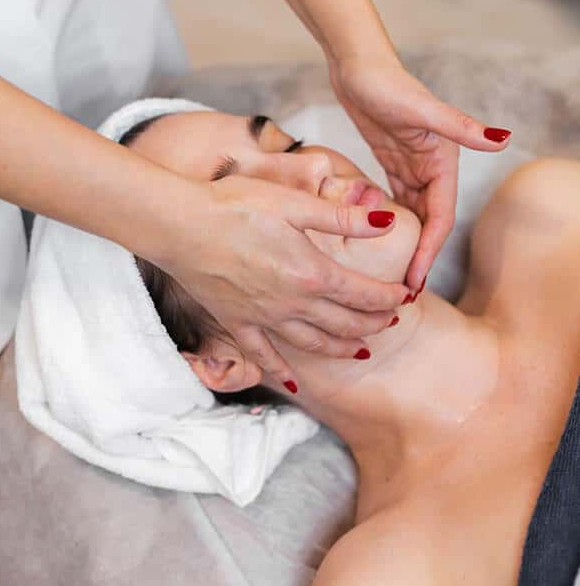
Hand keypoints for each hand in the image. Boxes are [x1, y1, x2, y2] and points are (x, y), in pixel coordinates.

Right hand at [161, 174, 408, 388]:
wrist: (180, 224)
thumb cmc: (235, 205)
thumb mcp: (294, 202)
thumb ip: (343, 217)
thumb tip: (388, 221)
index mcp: (312, 272)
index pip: (364, 293)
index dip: (389, 297)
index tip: (405, 296)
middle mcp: (293, 303)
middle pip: (345, 323)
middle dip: (373, 323)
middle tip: (390, 321)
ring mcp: (265, 317)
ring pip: (315, 343)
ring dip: (343, 348)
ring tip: (361, 349)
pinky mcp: (238, 323)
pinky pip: (266, 356)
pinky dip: (284, 371)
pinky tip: (296, 382)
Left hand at [329, 55, 511, 292]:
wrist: (356, 63)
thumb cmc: (387, 83)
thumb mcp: (422, 109)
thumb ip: (460, 126)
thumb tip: (502, 138)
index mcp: (443, 161)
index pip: (439, 218)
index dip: (428, 252)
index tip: (414, 281)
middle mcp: (431, 166)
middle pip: (427, 223)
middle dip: (417, 257)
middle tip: (401, 293)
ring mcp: (410, 165)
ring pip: (411, 215)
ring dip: (405, 245)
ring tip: (391, 278)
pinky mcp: (389, 160)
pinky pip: (394, 200)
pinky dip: (389, 221)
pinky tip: (376, 242)